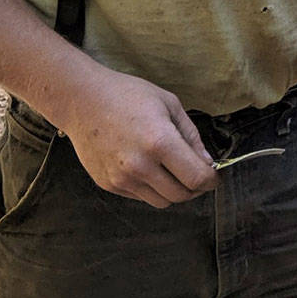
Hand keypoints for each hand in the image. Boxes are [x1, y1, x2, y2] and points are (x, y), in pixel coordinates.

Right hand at [57, 68, 216, 208]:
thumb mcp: (169, 104)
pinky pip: (140, 197)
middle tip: (196, 174)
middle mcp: (140, 165)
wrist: (83, 101)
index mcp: (160, 142)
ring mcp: (122, 178)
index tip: (213, 176)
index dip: (211, 180)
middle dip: (195, 188)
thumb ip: (191, 136)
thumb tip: (207, 162)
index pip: (196, 178)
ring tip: (172, 171)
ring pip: (161, 202)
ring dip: (173, 191)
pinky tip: (148, 167)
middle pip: (181, 195)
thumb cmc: (128, 95)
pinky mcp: (108, 185)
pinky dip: (151, 188)